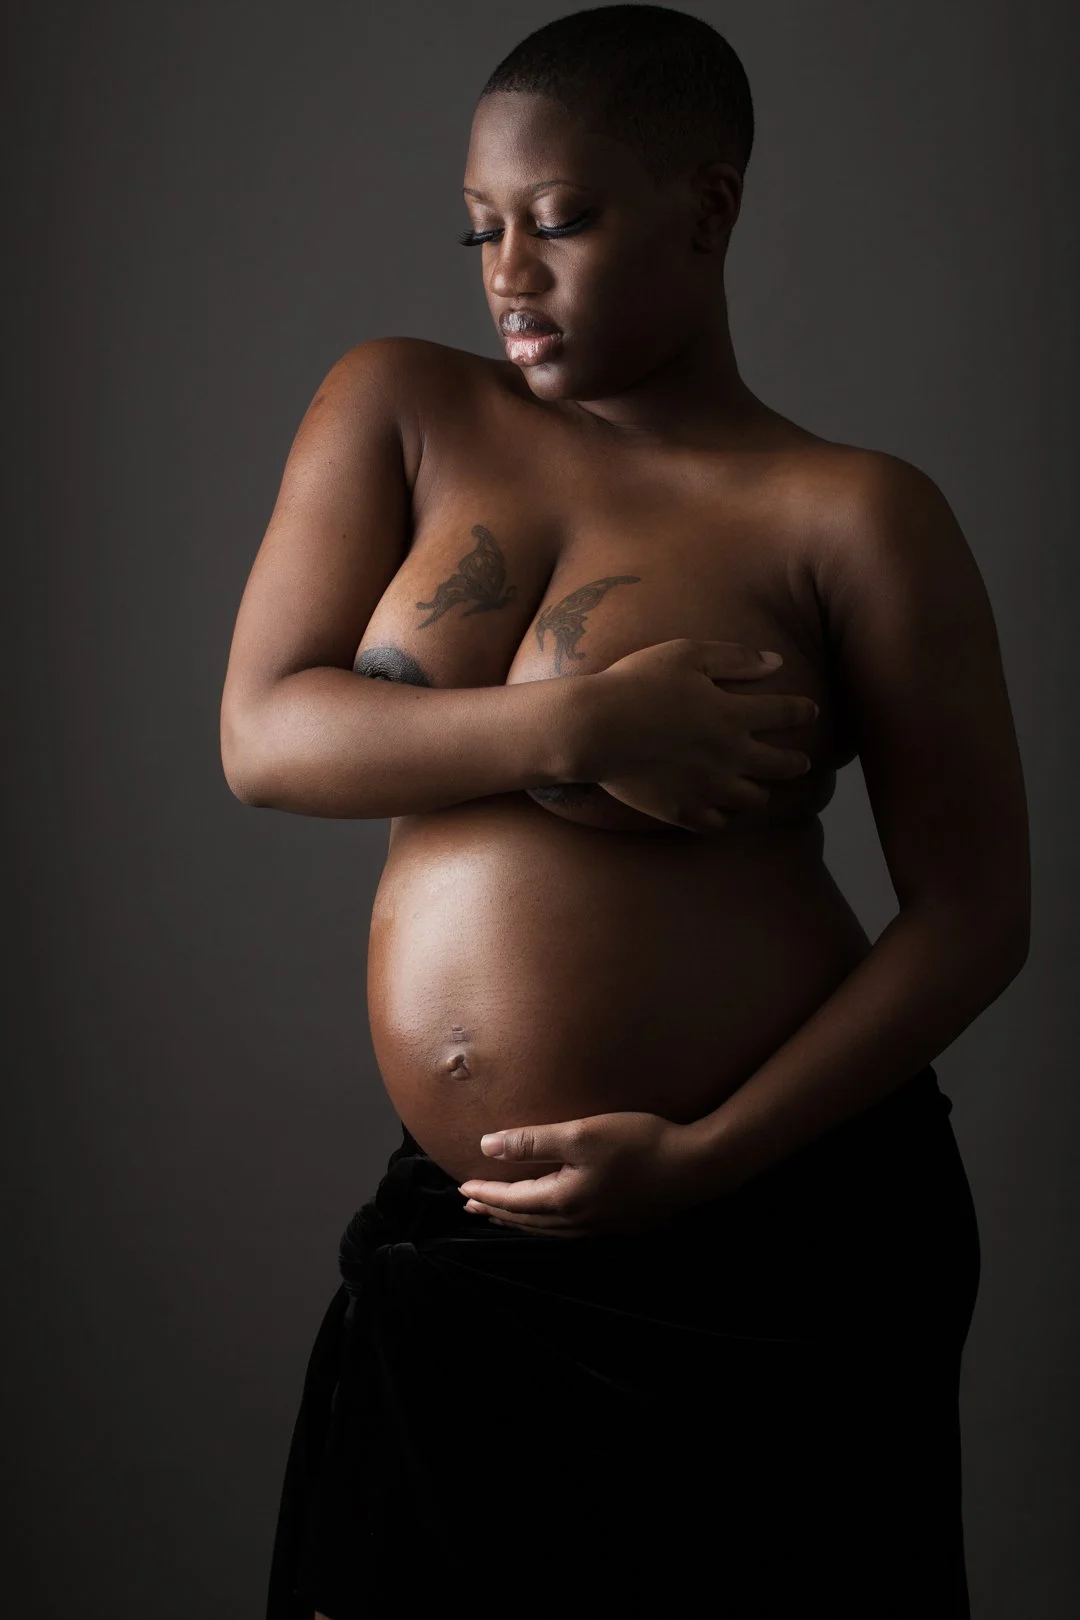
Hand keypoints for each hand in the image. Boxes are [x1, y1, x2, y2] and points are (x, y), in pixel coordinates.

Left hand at [456, 1111, 701, 1237]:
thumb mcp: (581, 1133)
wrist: (696, 1165)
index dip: (486, 1194)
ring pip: (547, 1229)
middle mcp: (578, 1221)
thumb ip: (532, 1141)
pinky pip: (569, 1229)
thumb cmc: (638, 1143)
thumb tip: (486, 1147)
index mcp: (564, 1201)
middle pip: (526, 1220)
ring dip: (520, 1220)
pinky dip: (547, 1223)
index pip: (512, 1201)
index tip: (462, 1190)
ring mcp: (600, 1226)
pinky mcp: (620, 1224)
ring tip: (504, 1214)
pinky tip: (554, 1216)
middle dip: (497, 1211)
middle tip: (472, 1206)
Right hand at [577, 639, 818, 832]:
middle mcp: (730, 755)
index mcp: (733, 714)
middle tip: (801, 763)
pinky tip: (722, 811)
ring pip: (753, 799)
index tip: (810, 712)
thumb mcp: (686, 654)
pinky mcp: (682, 810)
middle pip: (780, 765)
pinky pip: (716, 823)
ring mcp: (707, 786)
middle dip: (796, 763)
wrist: (595, 728)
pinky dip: (724, 818)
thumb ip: (735, 658)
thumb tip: (776, 663)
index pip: (785, 714)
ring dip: (762, 792)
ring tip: (761, 790)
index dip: (802, 712)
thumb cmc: (636, 683)